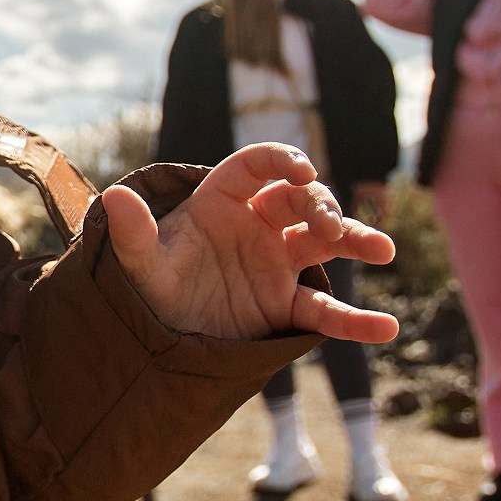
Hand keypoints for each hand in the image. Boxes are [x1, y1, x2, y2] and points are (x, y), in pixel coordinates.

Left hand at [102, 144, 399, 342]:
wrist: (154, 339)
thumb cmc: (146, 287)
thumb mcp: (138, 263)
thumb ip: (133, 232)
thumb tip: (114, 197)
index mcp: (220, 201)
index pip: (256, 167)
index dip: (281, 161)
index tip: (302, 171)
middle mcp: (256, 225)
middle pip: (298, 202)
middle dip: (320, 207)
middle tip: (329, 228)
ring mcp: (275, 264)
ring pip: (324, 244)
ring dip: (355, 240)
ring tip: (383, 250)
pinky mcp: (284, 305)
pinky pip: (324, 311)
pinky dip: (355, 322)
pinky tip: (386, 328)